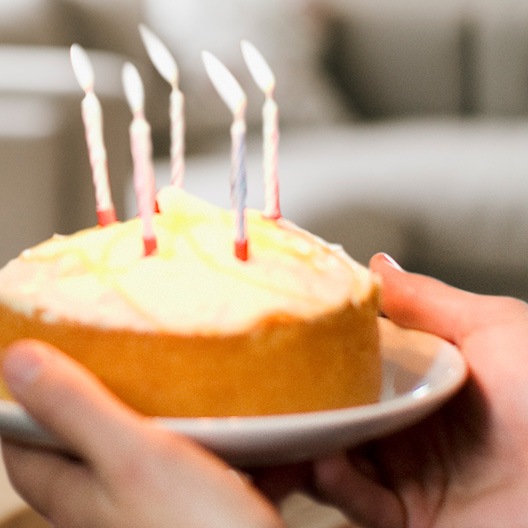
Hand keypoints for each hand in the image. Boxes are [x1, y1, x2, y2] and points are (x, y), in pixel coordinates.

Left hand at [0, 340, 282, 527]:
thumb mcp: (132, 458)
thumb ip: (75, 409)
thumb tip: (16, 362)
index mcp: (75, 497)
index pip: (22, 445)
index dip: (23, 401)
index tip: (41, 356)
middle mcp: (110, 516)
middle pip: (94, 449)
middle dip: (118, 404)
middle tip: (137, 361)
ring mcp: (159, 525)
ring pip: (165, 466)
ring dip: (194, 430)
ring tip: (219, 397)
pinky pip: (223, 488)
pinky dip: (248, 464)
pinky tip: (277, 450)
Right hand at [292, 254, 527, 527]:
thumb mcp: (498, 328)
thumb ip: (429, 300)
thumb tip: (375, 265)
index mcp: (430, 382)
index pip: (355, 361)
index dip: (319, 350)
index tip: (283, 335)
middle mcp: (413, 428)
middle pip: (336, 410)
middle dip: (300, 401)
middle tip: (268, 386)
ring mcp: (409, 475)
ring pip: (333, 457)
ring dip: (308, 443)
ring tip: (293, 425)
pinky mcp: (408, 517)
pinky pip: (357, 500)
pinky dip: (335, 483)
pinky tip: (327, 463)